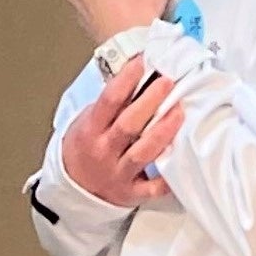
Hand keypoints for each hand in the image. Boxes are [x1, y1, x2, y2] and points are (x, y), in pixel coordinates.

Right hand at [61, 64, 183, 206]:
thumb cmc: (86, 148)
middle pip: (128, 125)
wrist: (75, 187)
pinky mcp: (130, 192)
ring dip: (162, 132)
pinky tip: (181, 161)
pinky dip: (166, 178)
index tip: (142, 62)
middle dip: (149, 101)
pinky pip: (152, 188)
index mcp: (90, 130)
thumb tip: (140, 77)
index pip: (108, 101)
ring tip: (179, 112)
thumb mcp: (88, 122)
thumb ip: (112, 105)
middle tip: (167, 82)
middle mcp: (103, 151)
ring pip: (142, 153)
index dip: (126, 80)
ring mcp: (117, 173)